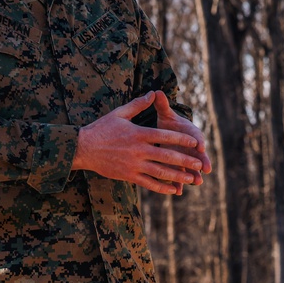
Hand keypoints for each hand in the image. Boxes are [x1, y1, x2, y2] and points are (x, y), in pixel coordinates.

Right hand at [72, 92, 204, 194]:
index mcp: (138, 134)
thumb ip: (138, 105)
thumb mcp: (119, 113)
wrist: (83, 148)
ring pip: (160, 172)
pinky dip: (162, 187)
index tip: (196, 143)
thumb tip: (153, 93)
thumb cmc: (101, 128)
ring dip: (178, 176)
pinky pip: (148, 183)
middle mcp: (138, 150)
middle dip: (185, 161)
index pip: (165, 136)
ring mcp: (134, 165)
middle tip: (200, 165)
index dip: (182, 140)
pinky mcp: (129, 175)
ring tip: (191, 178)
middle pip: (166, 156)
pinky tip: (174, 190)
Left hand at [154, 91, 211, 176]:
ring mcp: (186, 159)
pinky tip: (177, 192)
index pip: (196, 136)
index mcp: (189, 133)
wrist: (168, 134)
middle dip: (202, 162)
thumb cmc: (168, 123)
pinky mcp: (179, 168)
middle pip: (199, 155)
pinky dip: (179, 184)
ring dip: (194, 176)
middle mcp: (191, 148)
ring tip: (197, 182)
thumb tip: (157, 92)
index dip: (198, 141)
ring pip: (191, 169)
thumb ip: (162, 105)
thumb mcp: (165, 114)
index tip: (200, 145)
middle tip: (206, 168)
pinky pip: (180, 177)